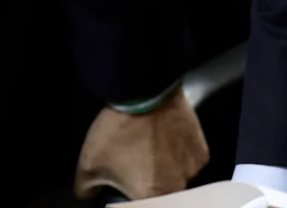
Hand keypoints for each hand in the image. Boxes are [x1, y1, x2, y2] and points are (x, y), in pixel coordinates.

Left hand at [73, 91, 209, 200]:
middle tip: (132, 162)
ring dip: (163, 168)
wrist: (144, 90)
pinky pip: (187, 162)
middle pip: (158, 193)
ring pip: (174, 177)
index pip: (137, 205)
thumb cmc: (121, 127)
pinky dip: (177, 155)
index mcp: (151, 196)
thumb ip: (86, 189)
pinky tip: (162, 140)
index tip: (119, 184)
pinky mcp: (201, 151)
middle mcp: (176, 186)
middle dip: (144, 182)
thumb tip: (89, 194)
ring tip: (147, 147)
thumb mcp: (88, 163)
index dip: (125, 194)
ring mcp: (192, 169)